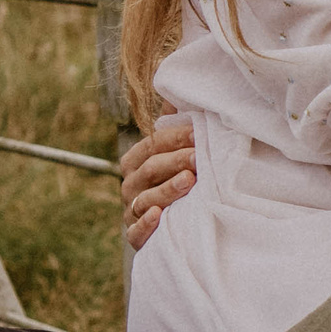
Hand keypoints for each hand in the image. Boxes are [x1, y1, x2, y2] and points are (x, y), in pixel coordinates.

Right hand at [120, 118, 195, 251]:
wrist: (179, 230)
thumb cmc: (180, 182)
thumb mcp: (179, 154)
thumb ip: (175, 126)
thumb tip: (177, 94)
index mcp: (136, 161)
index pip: (153, 144)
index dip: (176, 138)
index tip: (199, 133)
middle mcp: (130, 185)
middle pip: (151, 169)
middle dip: (176, 161)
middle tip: (200, 157)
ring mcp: (132, 211)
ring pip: (146, 199)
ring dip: (168, 190)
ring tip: (189, 181)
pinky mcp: (136, 237)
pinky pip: (136, 233)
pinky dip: (146, 224)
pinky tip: (158, 216)